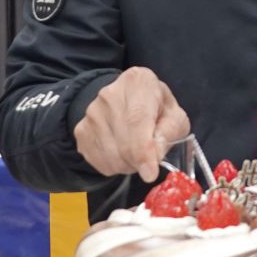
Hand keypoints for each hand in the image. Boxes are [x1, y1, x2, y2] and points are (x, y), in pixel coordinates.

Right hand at [74, 67, 190, 182]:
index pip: (137, 120)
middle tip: (150, 160)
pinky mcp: (81, 130)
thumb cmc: (157, 109)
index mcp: (138, 82)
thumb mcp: (175, 116)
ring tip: (136, 150)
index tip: (150, 173)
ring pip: (111, 156)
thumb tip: (154, 156)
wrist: (128, 101)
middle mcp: (110, 94)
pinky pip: (99, 161)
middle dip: (140, 161)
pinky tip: (122, 151)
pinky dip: (114, 165)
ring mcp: (91, 112)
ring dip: (128, 164)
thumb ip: (170, 133)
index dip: (143, 150)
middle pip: (124, 142)